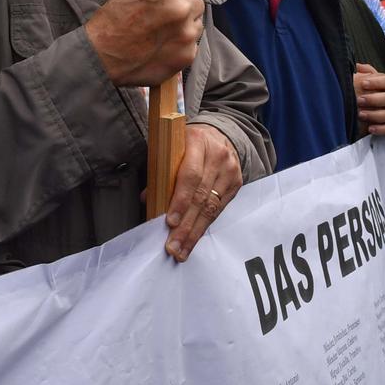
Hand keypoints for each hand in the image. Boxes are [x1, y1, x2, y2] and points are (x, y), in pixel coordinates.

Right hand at [86, 0, 205, 86]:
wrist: (102, 56)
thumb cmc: (114, 18)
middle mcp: (180, 8)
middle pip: (198, 0)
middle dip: (184, 5)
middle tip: (164, 14)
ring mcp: (186, 33)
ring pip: (197, 22)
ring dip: (184, 25)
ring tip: (161, 32)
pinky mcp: (188, 54)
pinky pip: (192, 43)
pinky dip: (181, 45)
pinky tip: (161, 47)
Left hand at [164, 124, 241, 261]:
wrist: (219, 135)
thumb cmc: (187, 144)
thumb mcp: (171, 149)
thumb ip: (160, 172)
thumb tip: (148, 199)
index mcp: (197, 141)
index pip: (190, 176)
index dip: (180, 201)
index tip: (169, 222)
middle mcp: (217, 156)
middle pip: (201, 196)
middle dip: (185, 226)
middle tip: (173, 246)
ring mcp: (230, 170)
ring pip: (211, 207)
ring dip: (194, 232)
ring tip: (182, 250)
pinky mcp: (236, 183)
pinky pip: (219, 209)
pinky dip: (204, 225)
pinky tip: (194, 239)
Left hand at [353, 64, 384, 135]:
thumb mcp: (382, 81)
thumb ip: (370, 73)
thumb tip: (357, 66)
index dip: (376, 82)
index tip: (364, 83)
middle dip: (373, 100)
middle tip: (360, 100)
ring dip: (374, 115)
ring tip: (361, 114)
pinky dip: (381, 129)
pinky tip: (371, 128)